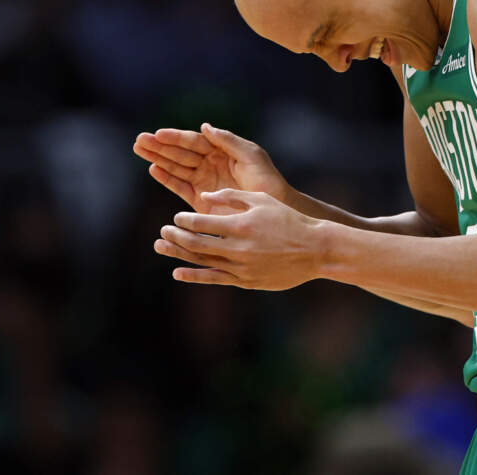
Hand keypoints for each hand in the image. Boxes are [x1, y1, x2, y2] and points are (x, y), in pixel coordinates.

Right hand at [133, 123, 289, 213]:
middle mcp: (209, 164)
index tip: (158, 134)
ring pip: (176, 168)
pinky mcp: (200, 201)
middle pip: (180, 153)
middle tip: (139, 140)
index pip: (194, 141)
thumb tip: (204, 126)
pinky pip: (180, 187)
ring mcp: (204, 182)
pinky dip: (167, 179)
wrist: (273, 208)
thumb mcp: (251, 155)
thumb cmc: (266, 179)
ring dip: (158, 159)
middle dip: (159, 146)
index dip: (176, 137)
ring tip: (139, 149)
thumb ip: (228, 141)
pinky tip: (154, 170)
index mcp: (220, 151)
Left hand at [154, 189, 324, 290]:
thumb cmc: (289, 220)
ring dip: (178, 255)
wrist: (315, 249)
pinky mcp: (246, 281)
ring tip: (161, 247)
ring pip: (201, 262)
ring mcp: (240, 267)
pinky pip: (214, 279)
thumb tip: (204, 196)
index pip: (201, 222)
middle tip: (163, 231)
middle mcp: (237, 248)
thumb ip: (231, 196)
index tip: (178, 217)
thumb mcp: (262, 200)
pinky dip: (194, 276)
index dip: (184, 220)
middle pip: (195, 243)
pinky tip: (178, 273)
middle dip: (175, 236)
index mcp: (240, 225)